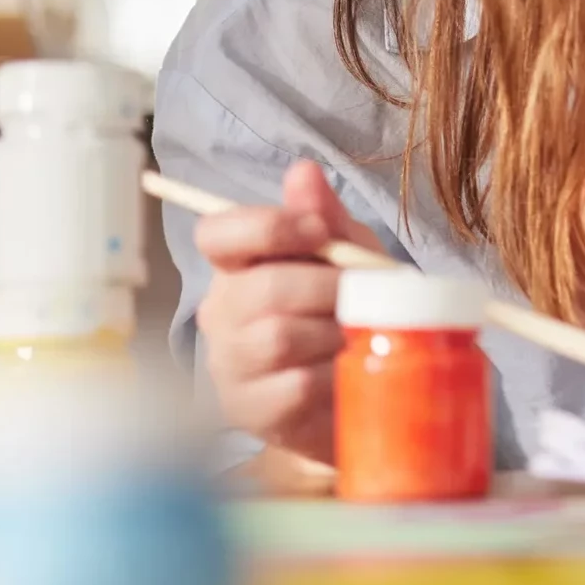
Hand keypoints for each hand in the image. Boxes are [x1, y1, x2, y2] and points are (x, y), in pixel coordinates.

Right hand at [192, 159, 382, 464]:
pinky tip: (350, 371)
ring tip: (360, 334)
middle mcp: (221, 314)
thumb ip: (326, 217)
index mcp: (237, 267)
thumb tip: (303, 171)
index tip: (319, 230)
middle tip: (367, 296)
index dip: (267, 227)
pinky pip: (296, 385)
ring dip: (335, 332)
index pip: (218, 234)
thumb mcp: (350, 256)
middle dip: (329, 288)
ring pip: (280, 337)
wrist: (360, 389)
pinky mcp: (252, 412)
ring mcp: (230, 366)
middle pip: (263, 288)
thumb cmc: (347, 313)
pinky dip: (335, 375)